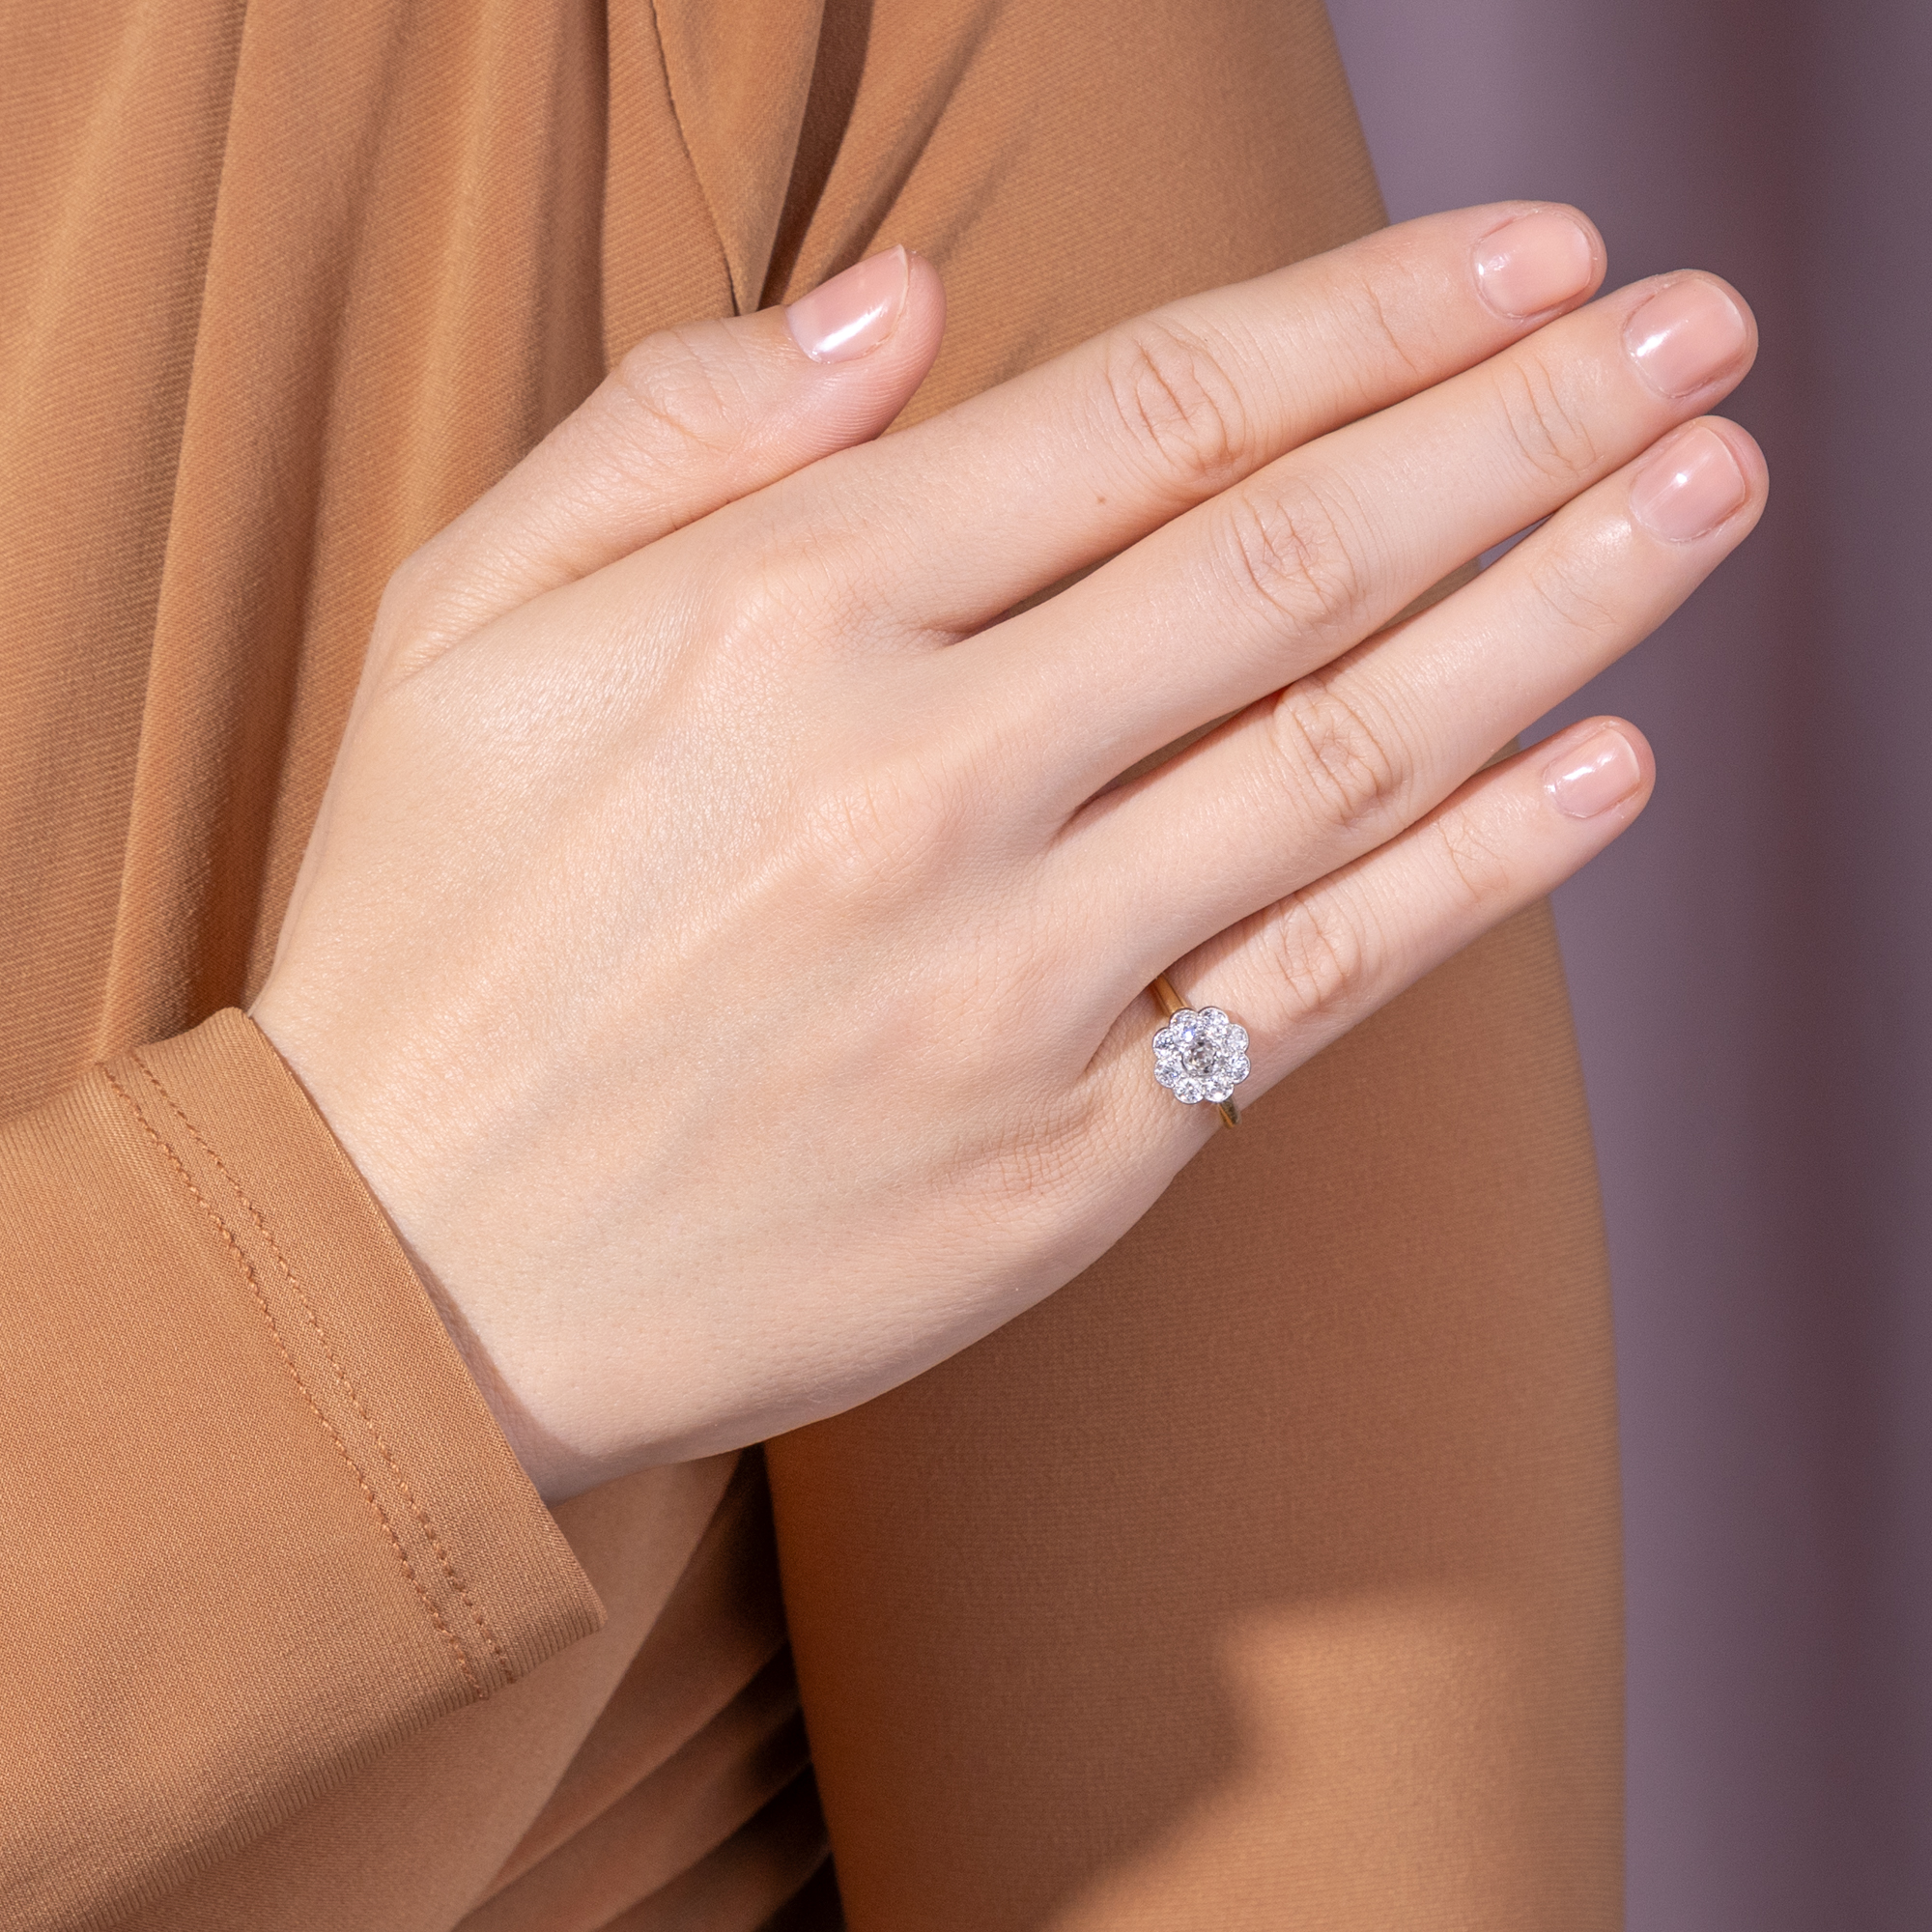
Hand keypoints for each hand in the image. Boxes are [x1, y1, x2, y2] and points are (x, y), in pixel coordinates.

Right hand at [253, 207, 1761, 1498]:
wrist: (409, 1279)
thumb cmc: (428, 936)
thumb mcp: (463, 622)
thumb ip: (682, 428)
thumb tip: (909, 298)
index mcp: (781, 615)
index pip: (1151, 413)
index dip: (1373, 317)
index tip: (1534, 256)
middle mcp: (924, 779)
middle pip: (1301, 556)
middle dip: (1529, 421)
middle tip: (1698, 334)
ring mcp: (1015, 980)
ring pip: (1353, 752)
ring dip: (1564, 605)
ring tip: (1710, 491)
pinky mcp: (1065, 1156)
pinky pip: (1317, 987)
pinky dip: (1482, 869)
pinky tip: (1608, 764)